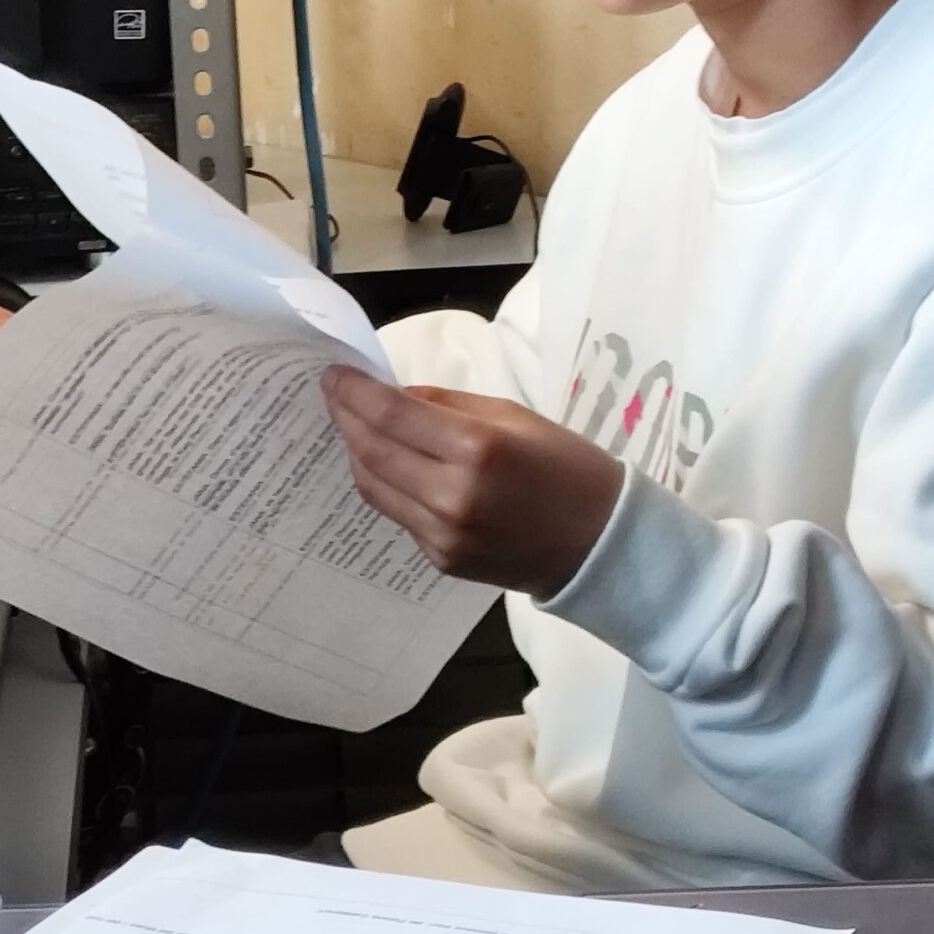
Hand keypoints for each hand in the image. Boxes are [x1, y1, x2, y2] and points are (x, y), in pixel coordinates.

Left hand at [322, 366, 623, 597]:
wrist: (600, 544)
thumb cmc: (565, 467)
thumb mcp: (512, 416)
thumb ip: (447, 406)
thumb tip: (395, 396)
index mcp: (477, 449)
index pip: (392, 416)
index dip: (354, 392)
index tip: (333, 374)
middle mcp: (453, 495)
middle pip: (373, 451)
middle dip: (345, 417)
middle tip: (332, 393)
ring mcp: (444, 534)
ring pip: (374, 486)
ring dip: (355, 451)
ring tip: (350, 423)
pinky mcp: (441, 559)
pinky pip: (397, 513)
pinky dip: (381, 482)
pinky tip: (381, 462)